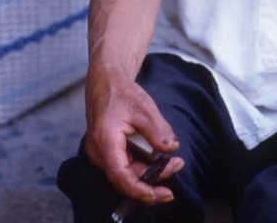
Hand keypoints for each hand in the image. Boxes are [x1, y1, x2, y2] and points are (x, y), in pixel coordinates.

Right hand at [85, 66, 183, 204]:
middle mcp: (98, 152)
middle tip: (178, 165)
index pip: (121, 176)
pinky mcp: (106, 152)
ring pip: (127, 173)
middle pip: (126, 178)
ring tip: (172, 161)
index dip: (141, 190)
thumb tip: (171, 149)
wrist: (105, 82)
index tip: (161, 194)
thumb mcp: (145, 107)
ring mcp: (100, 154)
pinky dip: (142, 164)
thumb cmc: (122, 92)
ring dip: (149, 171)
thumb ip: (158, 130)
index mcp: (105, 140)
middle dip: (153, 178)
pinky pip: (125, 165)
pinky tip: (158, 157)